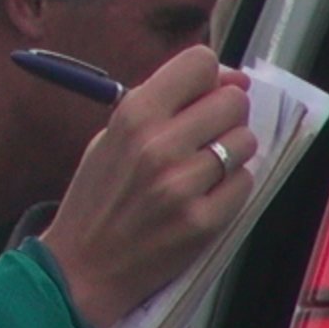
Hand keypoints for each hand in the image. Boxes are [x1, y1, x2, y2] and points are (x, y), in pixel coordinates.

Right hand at [37, 46, 255, 327]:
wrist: (83, 265)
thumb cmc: (98, 197)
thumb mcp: (113, 136)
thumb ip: (165, 104)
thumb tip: (232, 80)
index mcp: (133, 115)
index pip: (201, 62)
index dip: (210, 76)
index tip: (205, 92)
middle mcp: (159, 144)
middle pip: (233, 99)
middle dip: (225, 112)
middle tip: (206, 133)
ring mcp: (183, 185)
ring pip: (244, 141)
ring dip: (231, 151)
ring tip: (203, 168)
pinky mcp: (203, 221)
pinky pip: (244, 183)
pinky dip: (231, 187)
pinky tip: (204, 195)